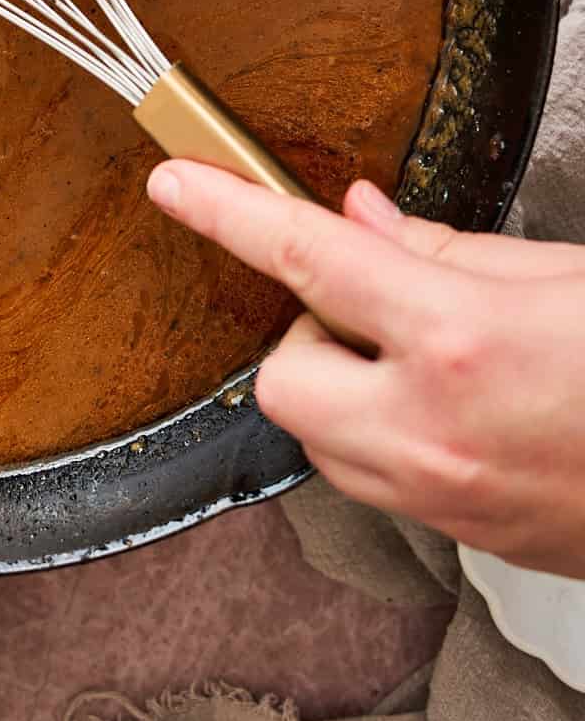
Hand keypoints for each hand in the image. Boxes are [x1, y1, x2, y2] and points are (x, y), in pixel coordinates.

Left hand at [148, 161, 584, 576]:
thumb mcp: (565, 272)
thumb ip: (443, 247)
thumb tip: (361, 214)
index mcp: (463, 340)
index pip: (309, 257)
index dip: (228, 212)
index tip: (174, 181)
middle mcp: (434, 429)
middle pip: (282, 373)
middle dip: (307, 330)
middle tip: (373, 305)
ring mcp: (444, 498)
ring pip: (316, 437)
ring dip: (340, 385)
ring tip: (423, 358)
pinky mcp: (462, 539)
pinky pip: (372, 479)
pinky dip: (382, 434)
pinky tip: (454, 409)